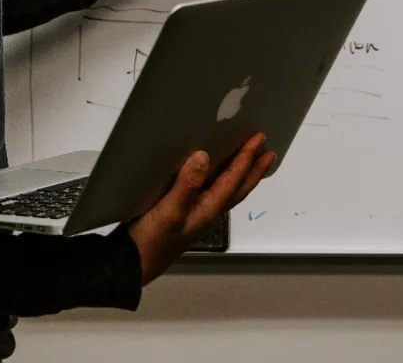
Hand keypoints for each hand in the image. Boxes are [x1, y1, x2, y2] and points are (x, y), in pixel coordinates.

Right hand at [127, 134, 274, 285]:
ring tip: (253, 162)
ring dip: (243, 175)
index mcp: (209, 208)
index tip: (258, 139)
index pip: (234, 179)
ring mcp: (199, 213)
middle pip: (239, 187)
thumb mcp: (170, 210)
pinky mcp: (187, 213)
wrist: (133, 264)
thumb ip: (187, 185)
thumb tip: (203, 157)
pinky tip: (217, 177)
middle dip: (255, 169)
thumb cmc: (153, 242)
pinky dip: (224, 181)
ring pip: (229, 191)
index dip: (247, 158)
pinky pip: (215, 193)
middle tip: (269, 152)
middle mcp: (209, 211)